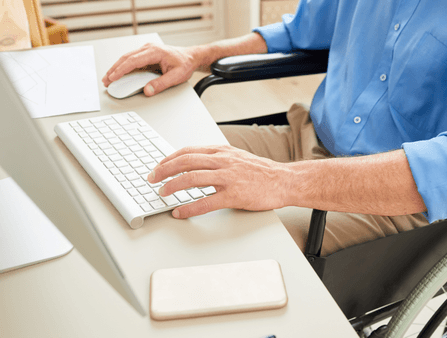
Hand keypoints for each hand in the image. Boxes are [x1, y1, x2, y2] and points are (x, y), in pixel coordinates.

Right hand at [102, 43, 206, 95]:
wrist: (191, 56)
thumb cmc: (185, 64)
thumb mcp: (177, 76)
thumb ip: (162, 84)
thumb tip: (147, 90)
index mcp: (155, 51)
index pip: (133, 60)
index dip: (121, 69)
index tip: (113, 77)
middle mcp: (148, 48)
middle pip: (126, 58)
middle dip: (114, 70)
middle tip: (106, 81)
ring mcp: (146, 50)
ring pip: (127, 58)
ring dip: (116, 68)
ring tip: (108, 79)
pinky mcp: (146, 54)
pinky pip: (131, 60)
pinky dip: (123, 67)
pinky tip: (118, 74)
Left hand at [147, 145, 291, 217]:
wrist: (284, 181)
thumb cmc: (263, 172)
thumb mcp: (238, 157)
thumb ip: (218, 159)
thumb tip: (196, 164)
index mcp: (222, 152)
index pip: (188, 151)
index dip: (169, 159)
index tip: (158, 166)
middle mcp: (223, 161)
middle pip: (185, 162)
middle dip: (164, 171)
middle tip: (152, 179)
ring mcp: (228, 178)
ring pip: (192, 179)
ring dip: (172, 187)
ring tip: (162, 194)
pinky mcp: (234, 195)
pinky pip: (206, 202)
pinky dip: (189, 208)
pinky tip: (180, 212)